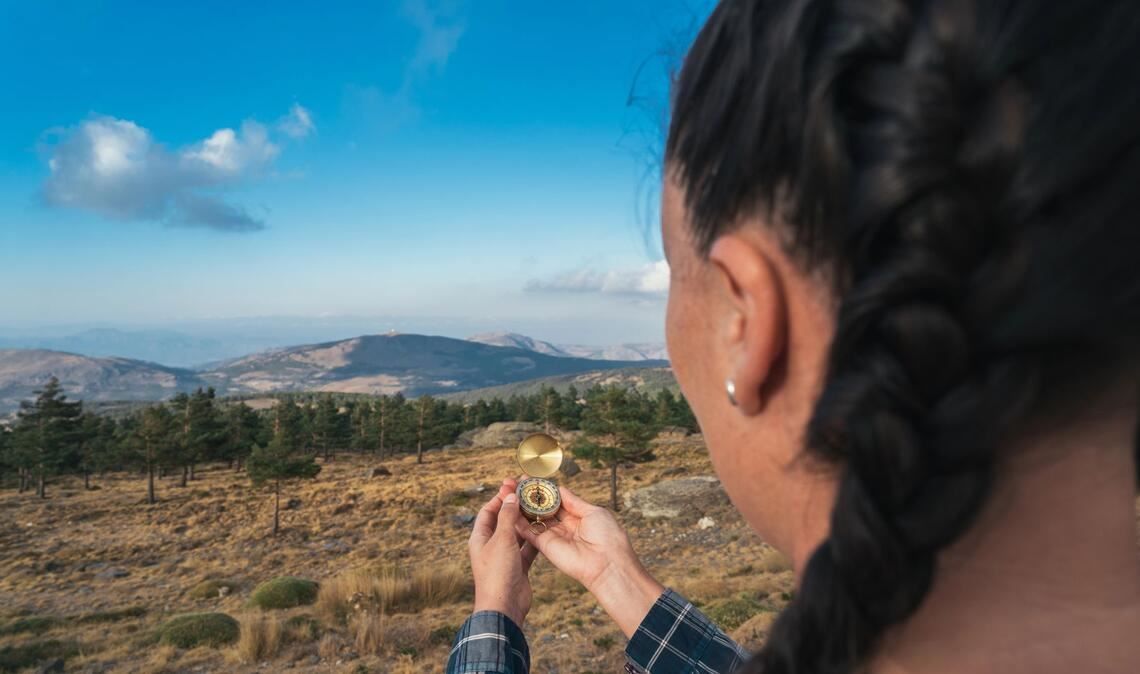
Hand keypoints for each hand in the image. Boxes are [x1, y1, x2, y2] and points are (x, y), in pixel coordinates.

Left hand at [468, 478, 539, 627]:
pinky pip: (528, 549)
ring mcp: (505, 556)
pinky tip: (547, 529)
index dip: (500, 497)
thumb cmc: (497, 573)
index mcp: (481, 538)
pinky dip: (535, 540)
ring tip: (541, 508)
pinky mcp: (518, 566)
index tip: (513, 485)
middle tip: (530, 493)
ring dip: (527, 522)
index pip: (488, 511)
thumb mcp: (502, 540)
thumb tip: (510, 496)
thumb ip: (507, 517)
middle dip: (516, 507)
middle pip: (504, 520)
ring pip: (517, 534)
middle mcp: (491, 545)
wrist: (504, 607)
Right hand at [513, 479, 663, 637]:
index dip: (543, 490)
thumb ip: (573, 501)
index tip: (530, 479)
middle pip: (541, 508)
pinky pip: (529, 532)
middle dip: (528, 496)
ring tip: (507, 491)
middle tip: (514, 482)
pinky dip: (518, 522)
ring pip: (532, 518)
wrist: (608, 564)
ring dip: (520, 506)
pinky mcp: (545, 546)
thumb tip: (560, 488)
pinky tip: (508, 508)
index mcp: (576, 517)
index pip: (554, 500)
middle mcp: (563, 527)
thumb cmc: (608, 537)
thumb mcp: (593, 512)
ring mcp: (553, 536)